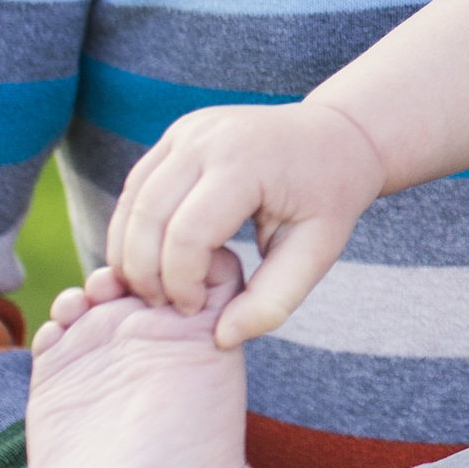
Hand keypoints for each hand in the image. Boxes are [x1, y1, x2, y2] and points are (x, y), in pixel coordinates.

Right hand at [108, 98, 384, 341]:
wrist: (338, 136)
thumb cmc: (330, 196)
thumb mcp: (318, 251)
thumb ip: (274, 300)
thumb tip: (223, 337)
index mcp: (245, 162)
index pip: (187, 234)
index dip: (181, 283)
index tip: (195, 309)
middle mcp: (207, 138)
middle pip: (148, 217)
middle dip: (146, 273)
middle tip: (164, 307)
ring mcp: (187, 130)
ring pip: (133, 202)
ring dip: (130, 253)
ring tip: (155, 289)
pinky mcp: (177, 135)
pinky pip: (138, 187)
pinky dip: (134, 228)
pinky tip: (152, 260)